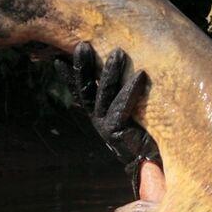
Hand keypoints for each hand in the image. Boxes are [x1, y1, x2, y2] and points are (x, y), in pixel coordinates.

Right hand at [57, 42, 158, 174]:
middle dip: (83, 67)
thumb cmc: (149, 139)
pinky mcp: (118, 133)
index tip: (58, 59)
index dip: (69, 76)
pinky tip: (140, 74)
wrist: (153, 166)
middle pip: (86, 90)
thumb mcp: (136, 114)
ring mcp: (107, 127)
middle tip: (83, 44)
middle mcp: (100, 120)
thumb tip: (130, 67)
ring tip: (117, 52)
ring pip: (104, 95)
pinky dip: (130, 90)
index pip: (82, 92)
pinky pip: (122, 107)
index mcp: (100, 115)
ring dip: (109, 73)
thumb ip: (127, 99)